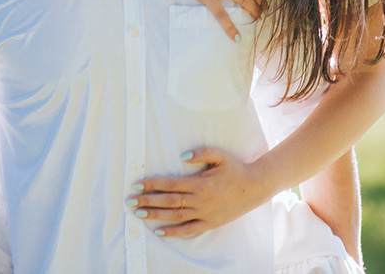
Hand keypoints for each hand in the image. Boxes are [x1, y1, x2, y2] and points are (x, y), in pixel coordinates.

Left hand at [127, 147, 274, 236]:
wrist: (255, 187)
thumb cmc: (236, 168)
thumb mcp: (220, 155)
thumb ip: (201, 152)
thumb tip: (182, 155)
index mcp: (201, 183)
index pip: (171, 184)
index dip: (153, 184)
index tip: (137, 184)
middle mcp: (200, 200)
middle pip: (169, 202)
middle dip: (147, 201)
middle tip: (130, 201)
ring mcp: (204, 213)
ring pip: (175, 216)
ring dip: (155, 215)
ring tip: (138, 213)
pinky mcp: (209, 223)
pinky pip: (188, 230)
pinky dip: (173, 232)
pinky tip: (158, 231)